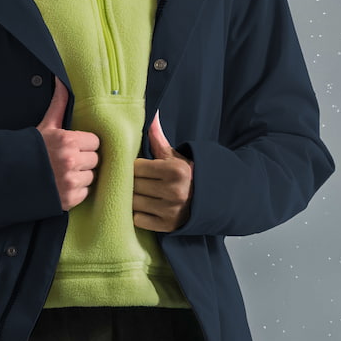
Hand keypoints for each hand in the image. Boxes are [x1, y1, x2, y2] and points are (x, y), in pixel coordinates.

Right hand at [37, 78, 99, 210]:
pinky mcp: (68, 200)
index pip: (95, 141)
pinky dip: (76, 191)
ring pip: (91, 177)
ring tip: (64, 173)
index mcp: (67, 140)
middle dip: (84, 160)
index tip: (74, 146)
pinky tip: (62, 185)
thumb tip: (61, 80)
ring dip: (81, 176)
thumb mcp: (45, 125)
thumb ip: (59, 104)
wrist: (7, 176)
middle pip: (95, 160)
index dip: (85, 144)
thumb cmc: (29, 149)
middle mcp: (70, 161)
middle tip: (68, 160)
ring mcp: (69, 182)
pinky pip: (85, 193)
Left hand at [133, 112, 193, 231]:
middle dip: (131, 182)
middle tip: (135, 180)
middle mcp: (174, 191)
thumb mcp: (175, 156)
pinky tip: (145, 207)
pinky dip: (139, 214)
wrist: (210, 201)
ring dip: (133, 198)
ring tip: (139, 193)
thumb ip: (158, 138)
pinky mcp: (167, 226)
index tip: (137, 167)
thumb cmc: (187, 175)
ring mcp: (170, 210)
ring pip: (134, 202)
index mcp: (175, 170)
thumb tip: (151, 114)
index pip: (137, 167)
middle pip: (134, 185)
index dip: (134, 167)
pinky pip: (139, 219)